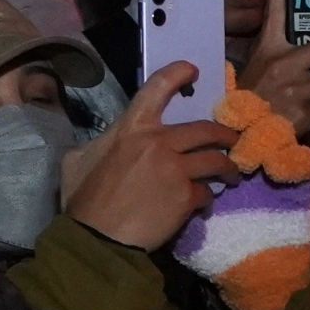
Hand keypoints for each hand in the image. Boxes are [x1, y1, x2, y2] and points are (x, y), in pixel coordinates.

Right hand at [58, 67, 242, 250]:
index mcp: (132, 128)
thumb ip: (99, 144)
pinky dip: (208, 196)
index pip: (158, 87)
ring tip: (231, 174)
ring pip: (215, 159)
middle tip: (231, 140)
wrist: (98, 238)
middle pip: (205, 129)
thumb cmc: (84, 199)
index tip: (192, 71)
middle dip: (224, 134)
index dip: (178, 74)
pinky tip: (204, 203)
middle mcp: (159, 142)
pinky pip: (207, 191)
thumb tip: (106, 143)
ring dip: (227, 166)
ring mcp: (176, 169)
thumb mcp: (78, 160)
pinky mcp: (187, 196)